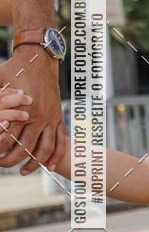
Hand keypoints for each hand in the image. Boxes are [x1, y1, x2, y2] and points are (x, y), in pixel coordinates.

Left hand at [0, 48, 65, 173]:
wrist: (39, 59)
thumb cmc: (14, 69)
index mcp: (21, 110)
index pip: (7, 138)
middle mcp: (37, 117)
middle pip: (24, 147)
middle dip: (11, 160)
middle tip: (2, 165)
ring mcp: (50, 118)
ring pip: (43, 148)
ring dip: (33, 163)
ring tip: (23, 171)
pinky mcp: (58, 117)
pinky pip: (60, 141)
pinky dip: (55, 155)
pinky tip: (49, 167)